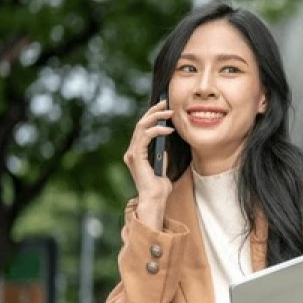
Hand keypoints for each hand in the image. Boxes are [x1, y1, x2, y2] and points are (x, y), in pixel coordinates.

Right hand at [123, 99, 173, 227]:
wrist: (155, 200)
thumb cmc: (160, 188)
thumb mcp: (163, 167)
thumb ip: (162, 156)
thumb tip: (166, 146)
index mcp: (137, 153)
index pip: (142, 129)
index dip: (152, 116)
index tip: (164, 108)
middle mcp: (132, 151)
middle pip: (140, 124)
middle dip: (154, 111)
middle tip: (166, 102)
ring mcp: (132, 154)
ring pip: (141, 127)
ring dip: (156, 117)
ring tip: (170, 113)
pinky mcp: (136, 156)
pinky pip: (145, 136)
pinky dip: (157, 130)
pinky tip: (168, 129)